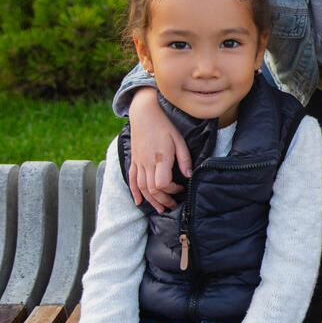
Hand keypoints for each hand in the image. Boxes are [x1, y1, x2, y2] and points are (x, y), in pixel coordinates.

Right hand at [127, 88, 190, 210]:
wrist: (144, 113)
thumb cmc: (165, 125)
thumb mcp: (179, 140)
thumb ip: (184, 159)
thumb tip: (189, 176)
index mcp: (160, 158)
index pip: (162, 184)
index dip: (172, 190)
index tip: (181, 188)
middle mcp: (147, 163)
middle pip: (152, 190)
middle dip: (163, 200)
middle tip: (173, 206)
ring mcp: (138, 162)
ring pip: (141, 188)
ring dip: (151, 201)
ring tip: (160, 209)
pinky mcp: (134, 160)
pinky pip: (132, 179)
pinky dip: (134, 192)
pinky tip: (138, 202)